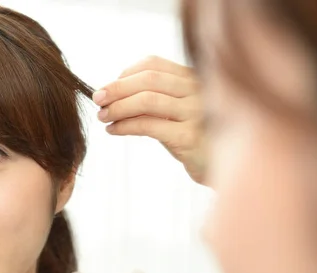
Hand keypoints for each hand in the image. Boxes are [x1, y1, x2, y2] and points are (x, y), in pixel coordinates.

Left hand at [93, 56, 206, 184]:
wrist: (218, 166)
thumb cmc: (191, 136)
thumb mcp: (175, 110)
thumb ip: (153, 96)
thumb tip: (111, 91)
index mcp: (193, 77)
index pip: (153, 64)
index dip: (125, 74)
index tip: (108, 88)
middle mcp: (197, 89)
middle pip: (148, 79)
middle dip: (117, 88)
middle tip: (97, 100)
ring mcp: (195, 112)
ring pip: (147, 100)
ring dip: (118, 108)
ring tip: (103, 117)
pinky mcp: (189, 136)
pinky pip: (149, 125)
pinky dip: (125, 126)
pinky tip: (113, 130)